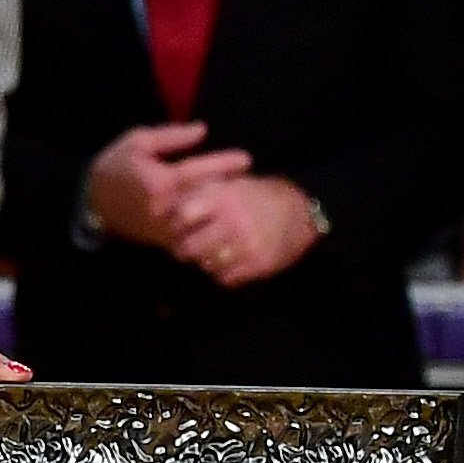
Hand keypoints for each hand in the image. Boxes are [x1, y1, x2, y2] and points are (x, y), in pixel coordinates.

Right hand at [82, 118, 246, 256]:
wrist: (92, 203)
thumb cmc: (115, 167)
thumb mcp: (137, 141)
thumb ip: (171, 136)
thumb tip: (203, 130)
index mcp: (160, 181)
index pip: (200, 170)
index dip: (225, 163)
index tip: (246, 159)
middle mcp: (165, 208)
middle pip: (208, 199)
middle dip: (230, 190)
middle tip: (248, 181)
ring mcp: (165, 228)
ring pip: (203, 222)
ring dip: (222, 212)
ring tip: (239, 201)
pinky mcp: (163, 240)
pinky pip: (193, 237)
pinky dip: (209, 229)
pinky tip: (220, 220)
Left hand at [173, 172, 324, 286]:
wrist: (302, 211)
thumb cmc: (257, 196)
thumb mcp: (230, 184)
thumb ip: (200, 193)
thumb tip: (161, 206)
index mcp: (224, 198)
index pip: (184, 215)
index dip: (176, 224)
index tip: (177, 228)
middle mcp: (234, 222)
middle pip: (190, 247)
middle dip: (184, 250)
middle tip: (186, 249)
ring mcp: (247, 245)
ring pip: (206, 265)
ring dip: (204, 262)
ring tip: (211, 253)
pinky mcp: (258, 264)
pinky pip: (225, 278)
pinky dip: (222, 273)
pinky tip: (229, 262)